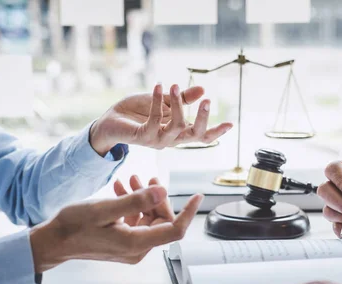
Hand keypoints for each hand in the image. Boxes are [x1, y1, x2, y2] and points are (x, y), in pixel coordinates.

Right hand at [29, 181, 202, 272]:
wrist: (52, 242)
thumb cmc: (73, 226)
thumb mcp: (104, 209)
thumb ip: (135, 200)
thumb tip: (162, 191)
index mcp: (136, 244)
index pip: (175, 230)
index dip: (188, 212)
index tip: (197, 195)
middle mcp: (137, 249)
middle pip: (162, 221)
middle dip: (156, 198)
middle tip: (145, 177)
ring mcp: (130, 248)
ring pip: (148, 220)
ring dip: (142, 199)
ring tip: (130, 179)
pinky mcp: (122, 243)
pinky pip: (136, 222)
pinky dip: (132, 206)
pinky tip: (121, 189)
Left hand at [89, 83, 232, 154]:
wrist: (110, 120)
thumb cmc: (137, 112)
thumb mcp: (164, 101)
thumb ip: (183, 98)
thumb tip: (203, 89)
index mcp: (177, 132)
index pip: (201, 136)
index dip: (216, 132)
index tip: (230, 123)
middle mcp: (170, 140)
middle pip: (194, 135)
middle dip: (202, 118)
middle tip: (208, 100)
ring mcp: (157, 140)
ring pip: (176, 127)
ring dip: (178, 105)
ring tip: (175, 86)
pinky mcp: (142, 136)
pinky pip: (154, 120)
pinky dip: (158, 101)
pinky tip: (159, 86)